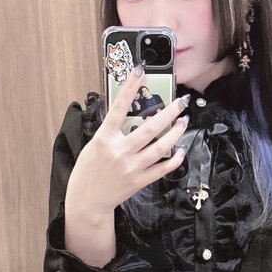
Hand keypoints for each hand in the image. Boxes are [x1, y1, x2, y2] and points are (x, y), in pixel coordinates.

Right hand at [67, 66, 189, 215]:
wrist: (87, 200)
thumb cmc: (88, 171)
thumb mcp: (93, 145)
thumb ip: (110, 131)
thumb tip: (127, 115)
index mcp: (104, 138)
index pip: (118, 107)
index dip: (130, 87)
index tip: (140, 71)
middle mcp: (120, 151)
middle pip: (150, 127)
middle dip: (169, 112)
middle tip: (181, 101)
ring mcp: (131, 167)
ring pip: (160, 147)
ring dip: (176, 132)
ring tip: (184, 121)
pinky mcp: (139, 181)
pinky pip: (162, 168)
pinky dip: (174, 159)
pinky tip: (180, 150)